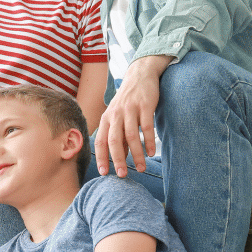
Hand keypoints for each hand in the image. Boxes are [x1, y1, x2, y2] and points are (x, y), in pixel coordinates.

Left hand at [93, 56, 170, 176]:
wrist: (139, 75)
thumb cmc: (128, 101)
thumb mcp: (118, 117)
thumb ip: (118, 136)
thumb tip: (119, 159)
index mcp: (106, 118)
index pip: (101, 141)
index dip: (101, 157)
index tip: (104, 173)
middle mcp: (116, 114)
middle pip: (114, 140)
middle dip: (117, 159)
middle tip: (122, 175)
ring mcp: (130, 109)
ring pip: (131, 136)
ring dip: (136, 154)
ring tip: (141, 168)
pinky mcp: (145, 105)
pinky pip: (146, 127)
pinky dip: (148, 141)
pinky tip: (151, 153)